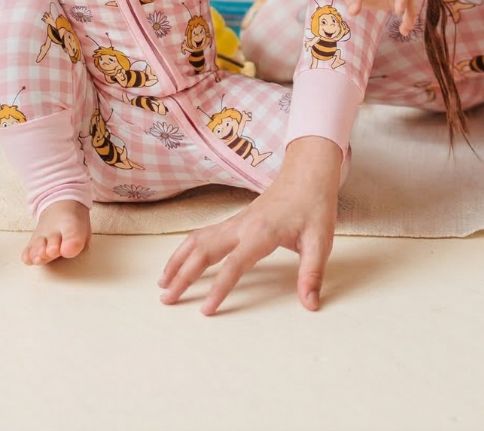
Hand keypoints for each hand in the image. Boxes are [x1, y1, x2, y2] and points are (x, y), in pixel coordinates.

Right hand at [158, 136, 341, 314]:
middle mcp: (242, 225)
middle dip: (183, 275)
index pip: (234, 264)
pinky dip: (187, 249)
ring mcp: (236, 221)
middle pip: (204, 250)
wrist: (307, 174)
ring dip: (178, 260)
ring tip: (163, 283)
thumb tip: (310, 304)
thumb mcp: (320, 241)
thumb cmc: (314, 206)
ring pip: (198, 239)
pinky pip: (204, 234)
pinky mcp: (235, 221)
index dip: (219, 288)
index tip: (206, 310)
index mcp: (261, 233)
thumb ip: (312, 273)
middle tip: (167, 299)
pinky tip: (181, 261)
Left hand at [343, 0, 417, 35]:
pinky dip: (408, 19)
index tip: (399, 12)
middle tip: (406, 24)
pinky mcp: (396, 2)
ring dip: (411, 16)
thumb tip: (353, 12)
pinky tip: (403, 31)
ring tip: (405, 31)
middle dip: (411, 9)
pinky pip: (407, 9)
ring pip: (411, 2)